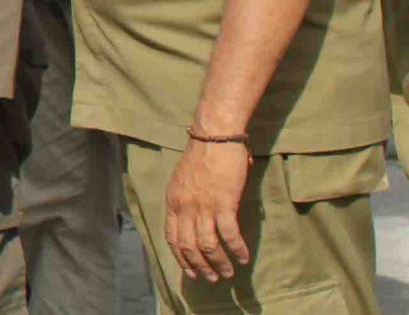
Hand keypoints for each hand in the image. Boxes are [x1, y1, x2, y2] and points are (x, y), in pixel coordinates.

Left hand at [166, 137, 252, 282]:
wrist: (214, 137)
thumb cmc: (203, 155)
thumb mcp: (184, 180)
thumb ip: (188, 200)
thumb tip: (199, 219)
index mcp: (173, 201)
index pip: (172, 237)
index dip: (181, 258)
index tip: (191, 271)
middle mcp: (184, 206)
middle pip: (188, 246)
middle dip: (200, 266)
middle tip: (212, 278)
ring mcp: (202, 206)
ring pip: (207, 245)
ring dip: (219, 263)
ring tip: (228, 274)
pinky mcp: (223, 203)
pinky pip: (229, 235)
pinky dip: (236, 250)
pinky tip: (243, 258)